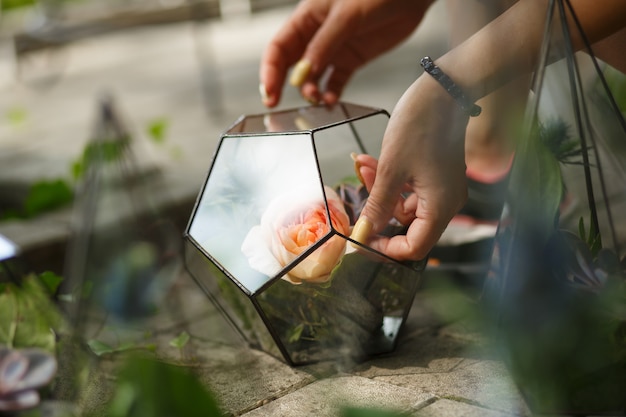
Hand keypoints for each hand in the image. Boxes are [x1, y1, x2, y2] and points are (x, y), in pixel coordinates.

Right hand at [259, 0, 430, 106]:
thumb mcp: (346, 15)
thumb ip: (324, 45)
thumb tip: (303, 74)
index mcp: (306, 17)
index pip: (279, 47)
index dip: (269, 70)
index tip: (268, 92)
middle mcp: (316, 35)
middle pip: (289, 64)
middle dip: (280, 85)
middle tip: (275, 105)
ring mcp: (334, 49)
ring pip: (312, 77)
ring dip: (309, 91)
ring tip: (316, 98)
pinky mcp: (352, 60)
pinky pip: (335, 82)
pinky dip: (331, 93)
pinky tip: (330, 101)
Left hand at [352, 74, 469, 260]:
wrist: (444, 89)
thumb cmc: (421, 125)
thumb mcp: (391, 169)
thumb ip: (378, 205)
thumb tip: (364, 233)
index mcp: (440, 207)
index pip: (414, 247)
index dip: (386, 248)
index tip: (361, 239)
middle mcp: (446, 202)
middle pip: (408, 227)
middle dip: (378, 211)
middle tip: (357, 196)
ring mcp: (441, 188)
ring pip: (404, 205)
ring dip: (380, 190)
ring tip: (363, 166)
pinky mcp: (436, 175)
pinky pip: (409, 188)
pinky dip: (390, 179)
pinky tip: (371, 161)